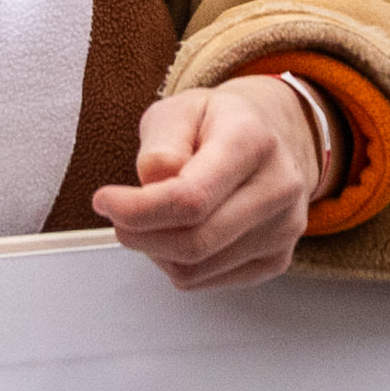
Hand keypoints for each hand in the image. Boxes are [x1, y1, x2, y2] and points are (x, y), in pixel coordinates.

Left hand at [90, 77, 324, 291]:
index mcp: (252, 142)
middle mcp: (278, 187)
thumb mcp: (179, 110)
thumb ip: (160, 143)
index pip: (191, 198)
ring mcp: (284, 228)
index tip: (105, 201)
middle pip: (194, 241)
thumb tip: (153, 180)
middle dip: (139, 234)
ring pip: (197, 268)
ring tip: (151, 218)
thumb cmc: (218, 124)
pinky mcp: (278, 258)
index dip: (137, 209)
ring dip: (156, 250)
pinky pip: (209, 280)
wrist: (270, 138)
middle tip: (118, 215)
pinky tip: (177, 233)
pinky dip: (178, 264)